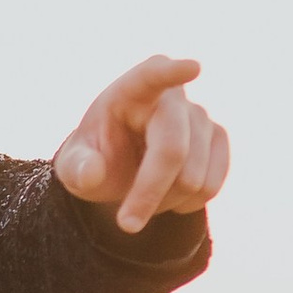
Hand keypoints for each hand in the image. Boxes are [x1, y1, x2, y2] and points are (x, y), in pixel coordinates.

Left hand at [52, 56, 229, 235]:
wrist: (120, 166)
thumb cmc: (96, 158)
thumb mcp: (74, 166)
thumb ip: (77, 168)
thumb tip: (91, 172)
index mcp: (132, 90)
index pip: (153, 75)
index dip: (173, 73)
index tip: (193, 68)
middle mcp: (173, 96)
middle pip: (172, 151)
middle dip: (149, 194)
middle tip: (126, 224)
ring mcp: (200, 116)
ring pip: (194, 178)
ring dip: (165, 201)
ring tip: (144, 194)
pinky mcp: (218, 139)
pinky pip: (212, 187)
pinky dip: (187, 205)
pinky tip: (169, 194)